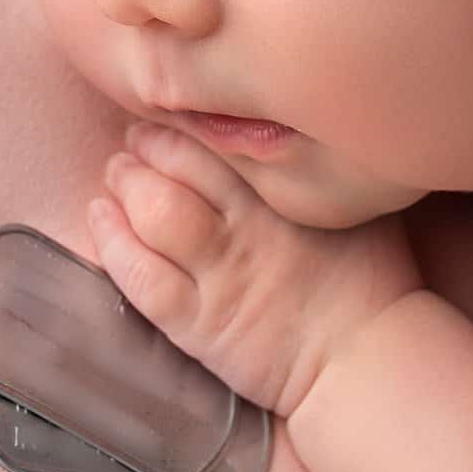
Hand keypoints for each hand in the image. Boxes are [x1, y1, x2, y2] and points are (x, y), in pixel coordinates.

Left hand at [87, 121, 423, 419]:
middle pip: (181, 168)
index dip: (187, 123)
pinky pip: (143, 279)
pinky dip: (114, 243)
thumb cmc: (373, 281)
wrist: (366, 358)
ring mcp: (219, 274)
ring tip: (115, 172)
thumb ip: (323, 166)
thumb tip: (301, 126)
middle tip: (134, 139)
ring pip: (156, 214)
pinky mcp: (198, 324)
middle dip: (148, 146)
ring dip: (127, 185)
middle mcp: (247, 225)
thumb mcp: (359, 204)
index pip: (221, 140)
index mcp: (285, 192)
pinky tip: (99, 218)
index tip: (171, 113)